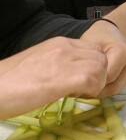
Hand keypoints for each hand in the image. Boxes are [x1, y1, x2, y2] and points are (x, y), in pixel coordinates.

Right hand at [0, 36, 125, 117]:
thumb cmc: (10, 82)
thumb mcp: (40, 63)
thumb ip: (60, 63)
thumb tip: (75, 74)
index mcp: (59, 42)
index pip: (93, 49)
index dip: (92, 66)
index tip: (81, 80)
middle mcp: (66, 47)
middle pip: (101, 58)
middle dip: (98, 75)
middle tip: (81, 89)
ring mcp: (67, 60)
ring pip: (102, 69)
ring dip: (95, 85)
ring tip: (75, 93)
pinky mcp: (67, 77)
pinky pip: (95, 82)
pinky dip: (90, 92)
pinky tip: (71, 97)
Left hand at [81, 20, 125, 96]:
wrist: (106, 32)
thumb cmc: (95, 38)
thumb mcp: (88, 48)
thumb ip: (87, 65)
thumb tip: (81, 84)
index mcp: (123, 52)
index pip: (108, 78)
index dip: (93, 84)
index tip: (79, 86)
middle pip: (114, 86)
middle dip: (98, 90)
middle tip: (82, 91)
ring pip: (117, 88)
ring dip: (103, 90)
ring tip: (89, 87)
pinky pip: (120, 86)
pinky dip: (108, 87)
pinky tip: (98, 83)